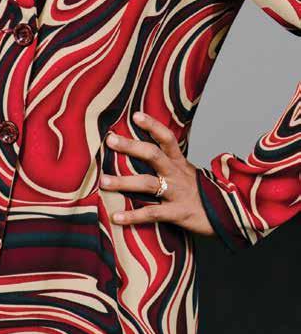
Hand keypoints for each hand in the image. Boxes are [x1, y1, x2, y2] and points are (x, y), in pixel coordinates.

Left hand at [100, 111, 215, 236]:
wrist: (230, 214)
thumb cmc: (201, 193)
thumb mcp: (188, 173)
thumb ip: (169, 164)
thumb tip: (144, 153)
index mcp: (179, 162)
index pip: (167, 138)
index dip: (152, 125)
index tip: (135, 115)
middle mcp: (177, 174)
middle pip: (153, 155)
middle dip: (131, 146)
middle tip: (110, 140)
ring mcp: (177, 193)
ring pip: (148, 184)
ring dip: (123, 182)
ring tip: (103, 182)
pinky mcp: (178, 213)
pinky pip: (153, 214)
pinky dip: (133, 216)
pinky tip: (116, 217)